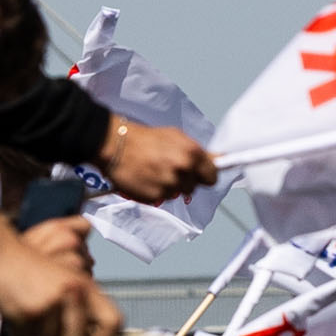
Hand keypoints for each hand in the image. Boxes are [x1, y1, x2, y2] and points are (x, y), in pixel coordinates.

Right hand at [0, 210, 120, 335]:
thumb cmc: (30, 273)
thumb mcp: (62, 285)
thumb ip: (78, 314)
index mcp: (85, 286)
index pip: (113, 321)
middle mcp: (73, 294)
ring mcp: (51, 304)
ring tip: (33, 318)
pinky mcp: (30, 312)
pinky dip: (24, 335)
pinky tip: (20, 317)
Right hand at [95, 119, 215, 201]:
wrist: (116, 145)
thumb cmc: (144, 138)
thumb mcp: (175, 137)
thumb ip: (199, 152)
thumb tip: (219, 159)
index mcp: (192, 155)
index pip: (212, 177)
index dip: (205, 175)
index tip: (199, 174)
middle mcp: (183, 171)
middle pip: (194, 187)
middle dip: (185, 179)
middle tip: (168, 167)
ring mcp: (169, 186)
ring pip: (178, 193)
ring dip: (170, 186)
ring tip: (155, 171)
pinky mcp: (155, 198)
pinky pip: (162, 198)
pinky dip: (156, 191)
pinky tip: (147, 178)